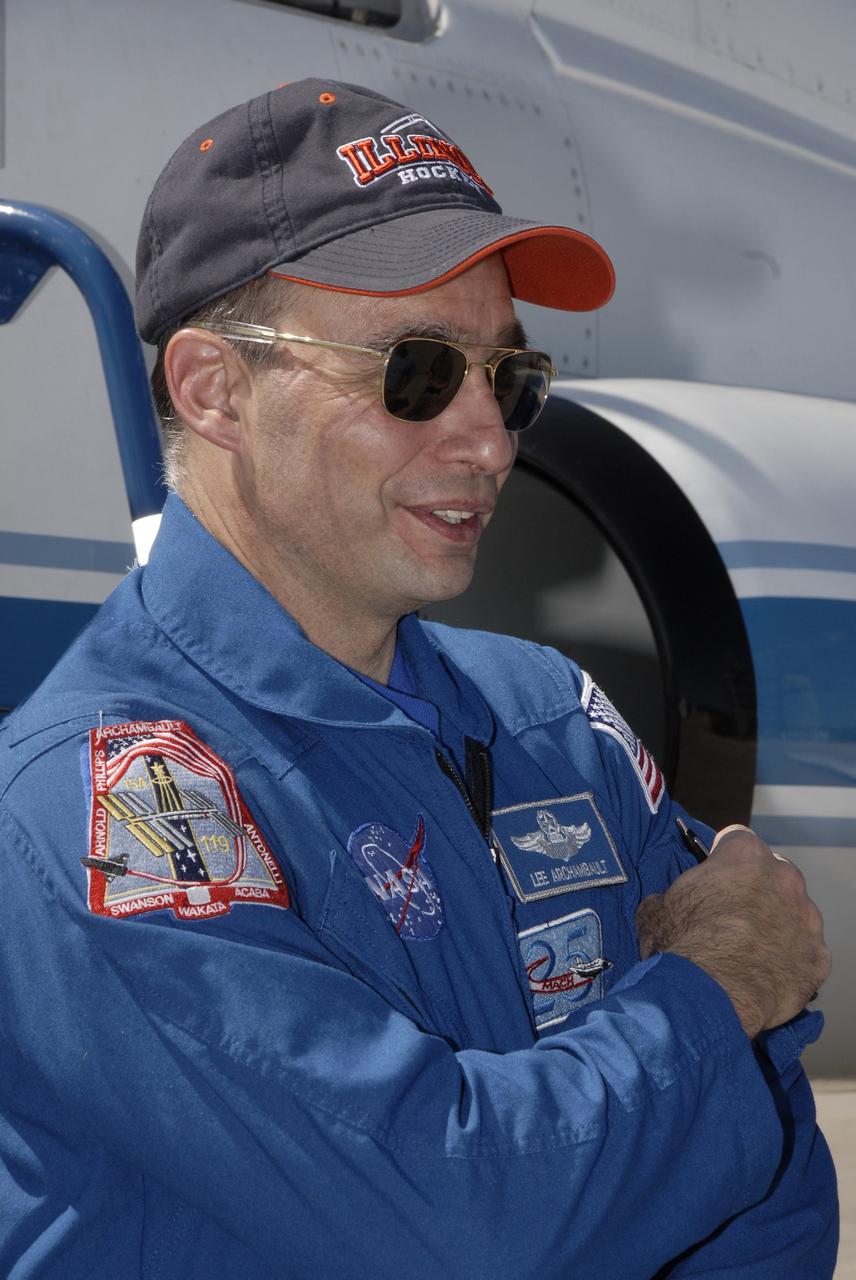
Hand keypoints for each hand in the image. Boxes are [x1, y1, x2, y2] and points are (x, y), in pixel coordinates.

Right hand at [635, 826, 830, 1038]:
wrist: (710, 998)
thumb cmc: (681, 945)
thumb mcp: (656, 909)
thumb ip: (672, 897)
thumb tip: (668, 905)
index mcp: (744, 855)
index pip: (738, 840)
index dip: (723, 859)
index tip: (715, 877)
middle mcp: (784, 879)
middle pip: (773, 874)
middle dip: (756, 890)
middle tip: (732, 917)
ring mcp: (808, 919)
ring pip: (795, 913)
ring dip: (777, 925)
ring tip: (750, 952)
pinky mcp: (819, 958)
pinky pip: (805, 953)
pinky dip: (790, 961)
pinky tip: (766, 976)